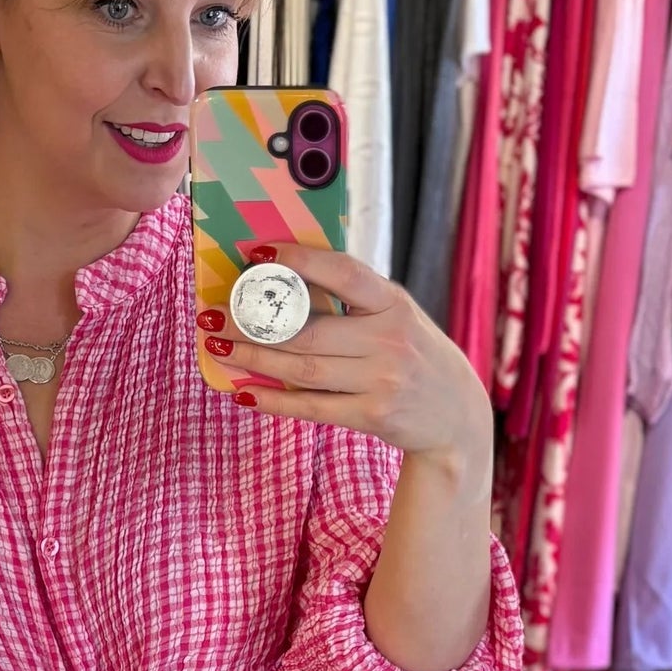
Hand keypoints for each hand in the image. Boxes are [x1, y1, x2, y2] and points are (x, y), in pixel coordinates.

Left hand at [200, 242, 493, 481]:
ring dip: (254, 357)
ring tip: (219, 347)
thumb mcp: (397, 318)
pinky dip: (273, 399)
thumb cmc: (414, 357)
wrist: (456, 417)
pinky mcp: (372, 415)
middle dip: (254, 322)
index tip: (257, 253)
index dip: (297, 260)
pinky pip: (311, 407)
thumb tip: (287, 280)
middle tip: (216, 315)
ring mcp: (382, 380)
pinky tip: (244, 390)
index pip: (342, 272)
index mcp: (394, 303)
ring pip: (303, 368)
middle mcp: (390, 340)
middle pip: (308, 329)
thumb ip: (355, 302)